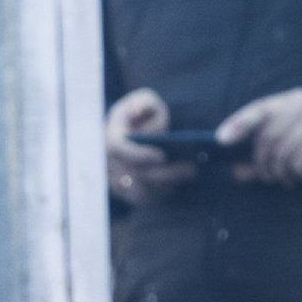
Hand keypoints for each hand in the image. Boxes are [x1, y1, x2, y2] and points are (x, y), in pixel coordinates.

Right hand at [103, 88, 193, 204]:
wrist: (132, 134)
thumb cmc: (142, 115)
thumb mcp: (144, 101)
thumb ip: (143, 103)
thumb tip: (137, 111)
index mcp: (110, 138)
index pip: (118, 150)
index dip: (139, 155)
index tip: (162, 155)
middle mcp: (109, 163)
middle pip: (136, 175)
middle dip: (165, 173)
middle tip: (192, 168)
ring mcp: (117, 183)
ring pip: (142, 192)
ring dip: (169, 185)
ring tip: (192, 173)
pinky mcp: (129, 195)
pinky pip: (147, 199)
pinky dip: (166, 192)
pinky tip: (183, 182)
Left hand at [216, 89, 301, 183]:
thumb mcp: (298, 141)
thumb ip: (268, 153)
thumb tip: (237, 172)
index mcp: (296, 100)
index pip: (259, 109)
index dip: (238, 124)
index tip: (221, 140)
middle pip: (268, 139)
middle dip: (264, 164)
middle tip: (271, 178)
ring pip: (283, 154)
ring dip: (284, 173)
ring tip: (294, 177)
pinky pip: (301, 164)